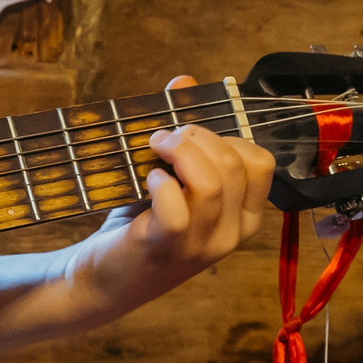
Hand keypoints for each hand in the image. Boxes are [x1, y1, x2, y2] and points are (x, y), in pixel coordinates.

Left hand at [62, 76, 273, 321]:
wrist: (101, 280)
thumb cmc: (140, 225)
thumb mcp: (171, 180)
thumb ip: (184, 135)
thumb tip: (184, 83)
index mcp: (242, 217)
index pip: (261, 163)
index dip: (227, 136)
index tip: (192, 137)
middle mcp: (231, 234)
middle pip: (235, 164)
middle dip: (197, 136)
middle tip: (163, 137)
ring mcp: (201, 246)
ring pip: (212, 182)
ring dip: (180, 151)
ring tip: (153, 148)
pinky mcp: (165, 248)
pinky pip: (177, 207)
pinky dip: (161, 182)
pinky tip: (147, 179)